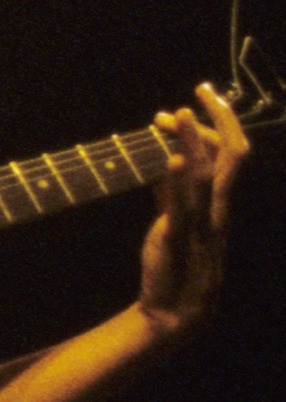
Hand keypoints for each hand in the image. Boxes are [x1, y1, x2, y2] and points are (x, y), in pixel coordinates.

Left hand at [140, 83, 249, 341]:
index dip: (216, 124)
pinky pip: (184, 208)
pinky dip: (179, 182)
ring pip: (209, 177)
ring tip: (179, 112)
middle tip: (202, 90)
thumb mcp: (174, 219)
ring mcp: (201, 224)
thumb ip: (172, 191)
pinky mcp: (179, 240)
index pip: (231, 153)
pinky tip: (171, 160)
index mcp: (220, 203)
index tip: (191, 101)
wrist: (173, 311)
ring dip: (194, 142)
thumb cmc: (176, 263)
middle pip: (234, 157)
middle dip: (222, 119)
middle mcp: (217, 209)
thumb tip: (166, 160)